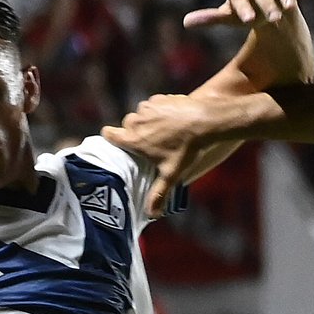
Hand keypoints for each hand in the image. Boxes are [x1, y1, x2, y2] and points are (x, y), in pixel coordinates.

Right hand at [105, 93, 224, 218]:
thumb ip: (158, 194)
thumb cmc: (186, 149)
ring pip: (140, 114)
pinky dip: (158, 111)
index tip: (116, 142)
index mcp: (134, 139)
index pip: (109, 134)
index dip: (111, 137)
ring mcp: (148, 108)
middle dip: (134, 132)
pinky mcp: (159, 99)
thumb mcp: (171, 174)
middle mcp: (136, 121)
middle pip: (126, 125)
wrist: (205, 121)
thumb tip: (151, 215)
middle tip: (148, 143)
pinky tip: (170, 120)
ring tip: (162, 132)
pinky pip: (153, 105)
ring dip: (146, 121)